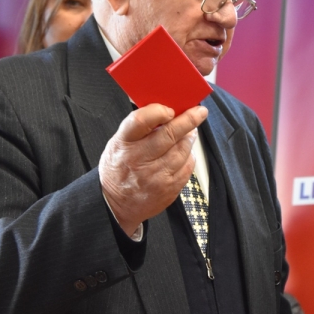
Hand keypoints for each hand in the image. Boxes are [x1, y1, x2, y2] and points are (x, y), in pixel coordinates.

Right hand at [99, 103, 207, 235]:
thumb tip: (167, 112)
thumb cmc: (118, 169)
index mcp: (124, 143)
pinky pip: (187, 166)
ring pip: (182, 150)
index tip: (169, 109)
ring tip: (189, 132)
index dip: (159, 112)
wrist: (115, 204)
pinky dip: (189, 156)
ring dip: (189, 138)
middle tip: (198, 112)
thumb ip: (140, 128)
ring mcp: (155, 176)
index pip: (141, 121)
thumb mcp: (119, 143)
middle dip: (188, 120)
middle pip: (169, 135)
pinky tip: (184, 153)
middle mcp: (138, 160)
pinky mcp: (168, 189)